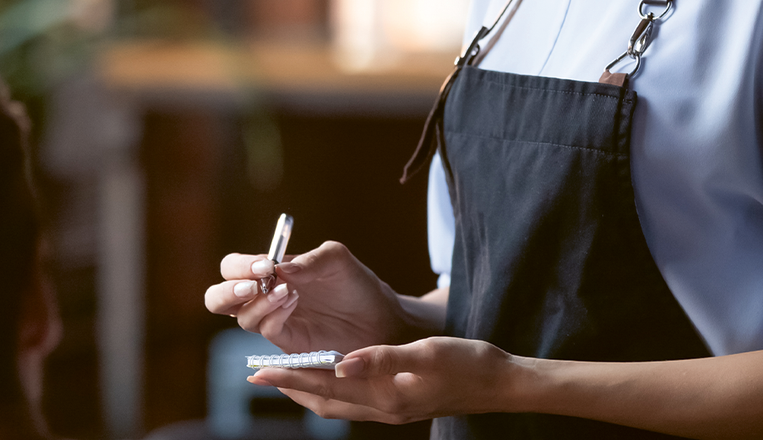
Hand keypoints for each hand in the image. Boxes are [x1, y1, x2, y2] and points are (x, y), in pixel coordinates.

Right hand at [202, 241, 417, 352]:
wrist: (383, 320)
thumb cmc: (358, 286)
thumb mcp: (337, 260)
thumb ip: (310, 259)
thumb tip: (278, 268)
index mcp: (270, 273)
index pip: (232, 267)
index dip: (239, 266)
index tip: (264, 265)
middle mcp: (265, 297)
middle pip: (219, 298)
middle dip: (227, 291)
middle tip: (252, 286)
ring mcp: (275, 322)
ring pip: (240, 318)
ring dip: (258, 303)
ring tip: (289, 293)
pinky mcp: (289, 344)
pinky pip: (267, 332)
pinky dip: (274, 317)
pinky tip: (294, 304)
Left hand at [248, 336, 517, 423]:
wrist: (502, 383)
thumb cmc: (469, 363)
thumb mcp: (427, 354)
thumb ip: (382, 358)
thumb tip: (339, 362)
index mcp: (386, 397)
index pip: (326, 388)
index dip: (290, 379)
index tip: (259, 371)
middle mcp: (384, 408)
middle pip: (325, 402)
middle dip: (291, 387)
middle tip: (259, 373)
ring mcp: (393, 407)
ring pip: (338, 402)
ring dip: (310, 388)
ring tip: (285, 372)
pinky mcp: (400, 401)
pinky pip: (354, 398)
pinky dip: (333, 386)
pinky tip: (331, 369)